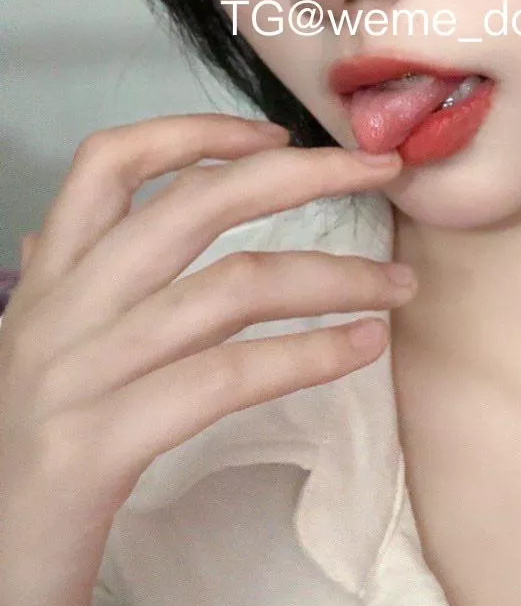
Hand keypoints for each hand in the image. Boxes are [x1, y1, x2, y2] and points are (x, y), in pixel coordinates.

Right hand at [0, 116, 411, 605]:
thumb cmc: (22, 475)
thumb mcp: (29, 363)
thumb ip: (54, 294)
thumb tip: (56, 230)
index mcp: (44, 285)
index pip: (107, 164)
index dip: (196, 131)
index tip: (277, 135)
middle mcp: (56, 314)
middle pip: (192, 206)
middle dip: (302, 178)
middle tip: (382, 174)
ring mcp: (77, 376)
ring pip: (229, 289)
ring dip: (335, 278)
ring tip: (398, 287)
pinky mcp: (101, 445)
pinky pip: (226, 377)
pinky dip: (308, 354)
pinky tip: (361, 349)